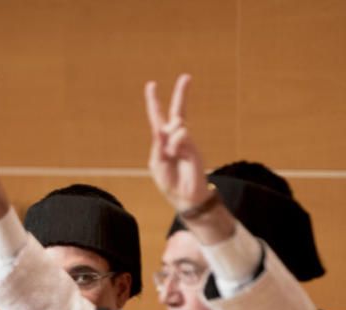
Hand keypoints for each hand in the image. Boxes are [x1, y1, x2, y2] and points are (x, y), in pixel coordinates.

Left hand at [144, 74, 209, 210]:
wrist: (185, 197)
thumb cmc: (169, 181)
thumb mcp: (157, 163)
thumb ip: (159, 145)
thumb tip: (167, 127)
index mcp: (162, 141)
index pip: (158, 118)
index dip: (154, 102)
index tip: (152, 84)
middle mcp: (175, 138)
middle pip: (177, 112)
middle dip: (181, 94)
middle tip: (186, 76)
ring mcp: (185, 141)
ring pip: (176, 126)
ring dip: (171, 140)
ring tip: (172, 155)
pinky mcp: (193, 147)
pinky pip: (182, 137)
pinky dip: (176, 144)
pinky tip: (176, 154)